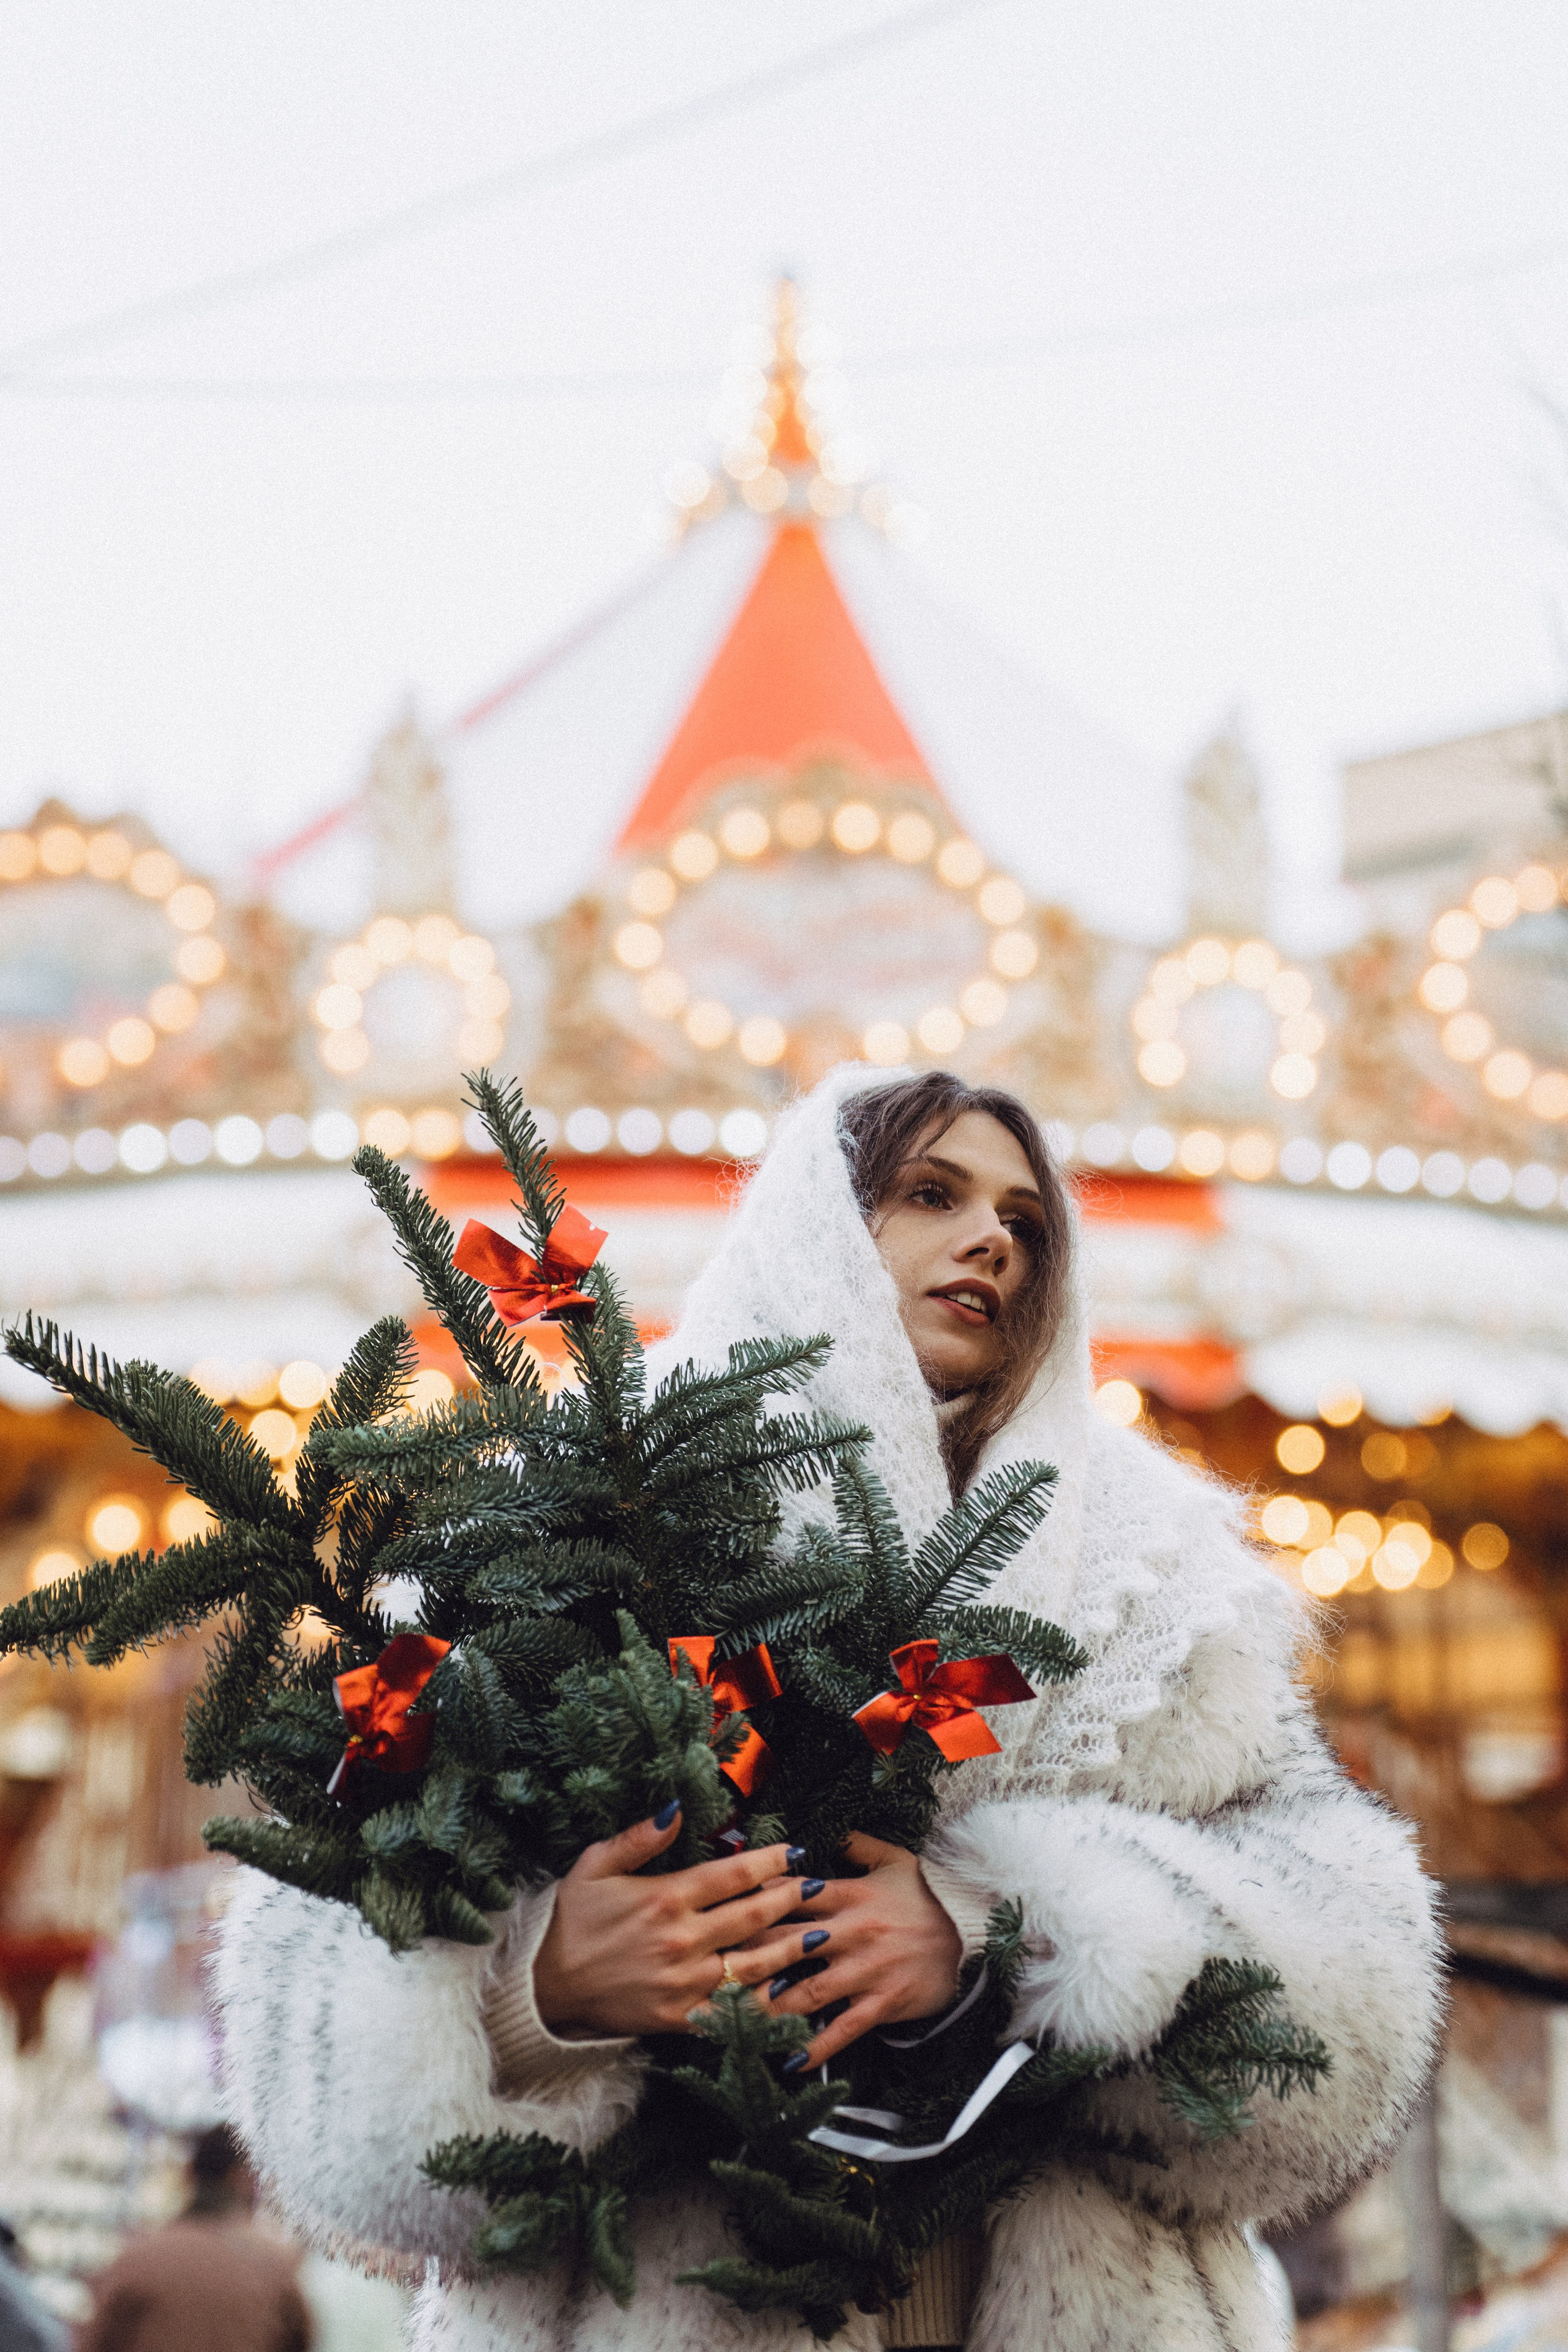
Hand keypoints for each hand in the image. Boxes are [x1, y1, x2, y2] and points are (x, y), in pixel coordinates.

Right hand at [532, 1808, 807, 2037]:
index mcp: (665, 1897)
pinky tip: (788, 1995)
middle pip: (753, 1917)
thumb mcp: (595, 1864)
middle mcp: (681, 1940)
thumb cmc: (570, 1919)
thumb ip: (641, 1836)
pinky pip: (732, 2013)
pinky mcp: (678, 2019)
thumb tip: (679, 1807)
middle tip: (817, 1885)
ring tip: (819, 1934)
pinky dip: (764, 2006)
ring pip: (753, 1965)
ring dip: (791, 1949)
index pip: (734, 1875)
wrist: (542, 1985)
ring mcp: (683, 1983)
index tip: (796, 1851)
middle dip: (791, 1899)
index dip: (772, 1862)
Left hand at [724, 1830, 961, 2070]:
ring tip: (736, 2019)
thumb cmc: (929, 1896)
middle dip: (747, 1959)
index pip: (789, 1897)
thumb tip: (827, 1830)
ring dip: (770, 2006)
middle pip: (787, 1945)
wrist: (973, 1933)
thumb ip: (856, 1844)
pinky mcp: (881, 2002)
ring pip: (807, 1991)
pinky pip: (843, 2028)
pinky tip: (790, 2061)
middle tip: (708, 1973)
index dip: (751, 1905)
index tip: (720, 1916)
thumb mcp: (894, 1860)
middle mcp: (851, 1932)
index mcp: (848, 1895)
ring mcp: (865, 1970)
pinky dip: (816, 2047)